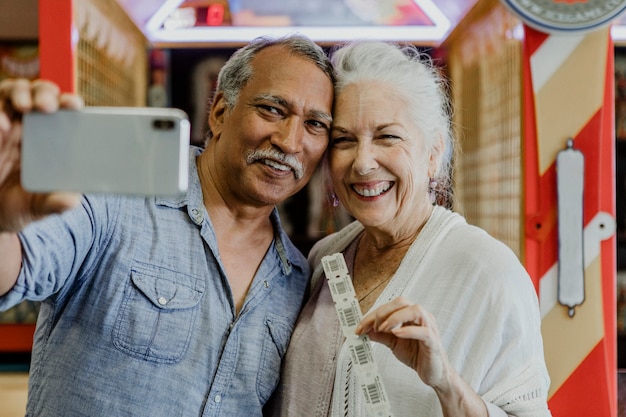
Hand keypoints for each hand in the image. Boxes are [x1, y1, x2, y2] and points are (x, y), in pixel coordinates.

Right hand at [0, 79, 83, 231]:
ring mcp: (3, 127)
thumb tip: (72, 201)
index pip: (63, 112)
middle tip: (47, 106)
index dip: (68, 103)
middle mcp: (28, 128)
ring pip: (11, 93)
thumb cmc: (18, 205)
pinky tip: (3, 125)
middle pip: (38, 94)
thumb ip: (55, 203)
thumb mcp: (38, 207)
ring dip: (19, 93)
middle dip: (44, 93)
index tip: (73, 105)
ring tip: (25, 106)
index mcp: (50, 140)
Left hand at [355, 296, 450, 390]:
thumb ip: (380, 335)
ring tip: (383, 329)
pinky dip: (408, 330)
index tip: (360, 326)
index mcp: (411, 315)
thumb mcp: (393, 343)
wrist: (433, 374)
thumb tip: (365, 329)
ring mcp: (430, 328)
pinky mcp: (434, 341)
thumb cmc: (417, 355)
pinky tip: (396, 334)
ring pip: (416, 310)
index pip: (391, 306)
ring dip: (395, 317)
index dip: (373, 314)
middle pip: (402, 302)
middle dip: (383, 312)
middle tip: (372, 327)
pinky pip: (423, 331)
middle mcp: (421, 318)